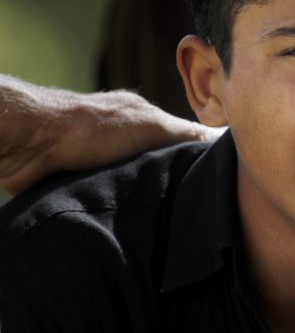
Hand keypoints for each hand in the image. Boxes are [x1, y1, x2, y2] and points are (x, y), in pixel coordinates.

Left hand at [0, 75, 222, 194]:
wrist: (30, 143)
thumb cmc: (92, 127)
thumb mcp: (150, 126)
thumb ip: (186, 133)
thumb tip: (225, 139)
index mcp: (143, 117)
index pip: (182, 137)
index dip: (198, 155)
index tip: (217, 177)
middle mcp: (123, 135)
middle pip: (159, 160)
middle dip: (173, 178)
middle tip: (192, 202)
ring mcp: (100, 157)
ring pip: (135, 179)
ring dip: (145, 194)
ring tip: (165, 214)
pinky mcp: (80, 179)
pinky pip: (111, 194)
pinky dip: (121, 203)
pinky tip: (132, 216)